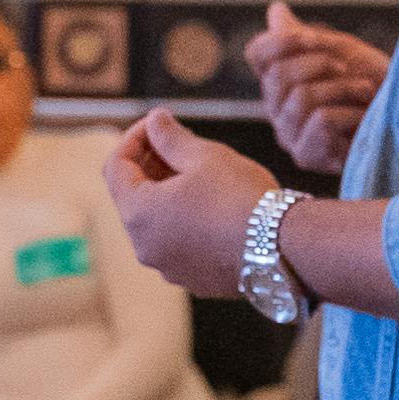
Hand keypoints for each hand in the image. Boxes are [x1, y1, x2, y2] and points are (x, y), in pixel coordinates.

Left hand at [106, 110, 279, 298]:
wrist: (283, 249)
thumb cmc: (241, 198)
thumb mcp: (204, 156)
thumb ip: (170, 137)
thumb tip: (154, 120)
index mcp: (139, 214)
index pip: (115, 167)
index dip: (132, 138)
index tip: (157, 124)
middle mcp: (145, 246)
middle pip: (132, 197)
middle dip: (149, 165)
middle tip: (177, 142)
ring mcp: (168, 267)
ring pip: (155, 222)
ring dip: (166, 193)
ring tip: (196, 171)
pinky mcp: (193, 279)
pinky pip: (176, 244)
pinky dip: (183, 220)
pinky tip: (210, 204)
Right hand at [248, 2, 386, 176]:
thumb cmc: (375, 84)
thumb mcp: (342, 51)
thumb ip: (305, 36)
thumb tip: (276, 10)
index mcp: (280, 79)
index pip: (257, 53)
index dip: (282, 41)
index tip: (316, 39)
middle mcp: (277, 107)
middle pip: (278, 75)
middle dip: (320, 64)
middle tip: (347, 69)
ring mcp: (288, 134)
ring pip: (301, 97)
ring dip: (343, 88)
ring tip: (364, 92)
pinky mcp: (306, 156)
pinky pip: (321, 122)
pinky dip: (350, 115)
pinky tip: (364, 119)